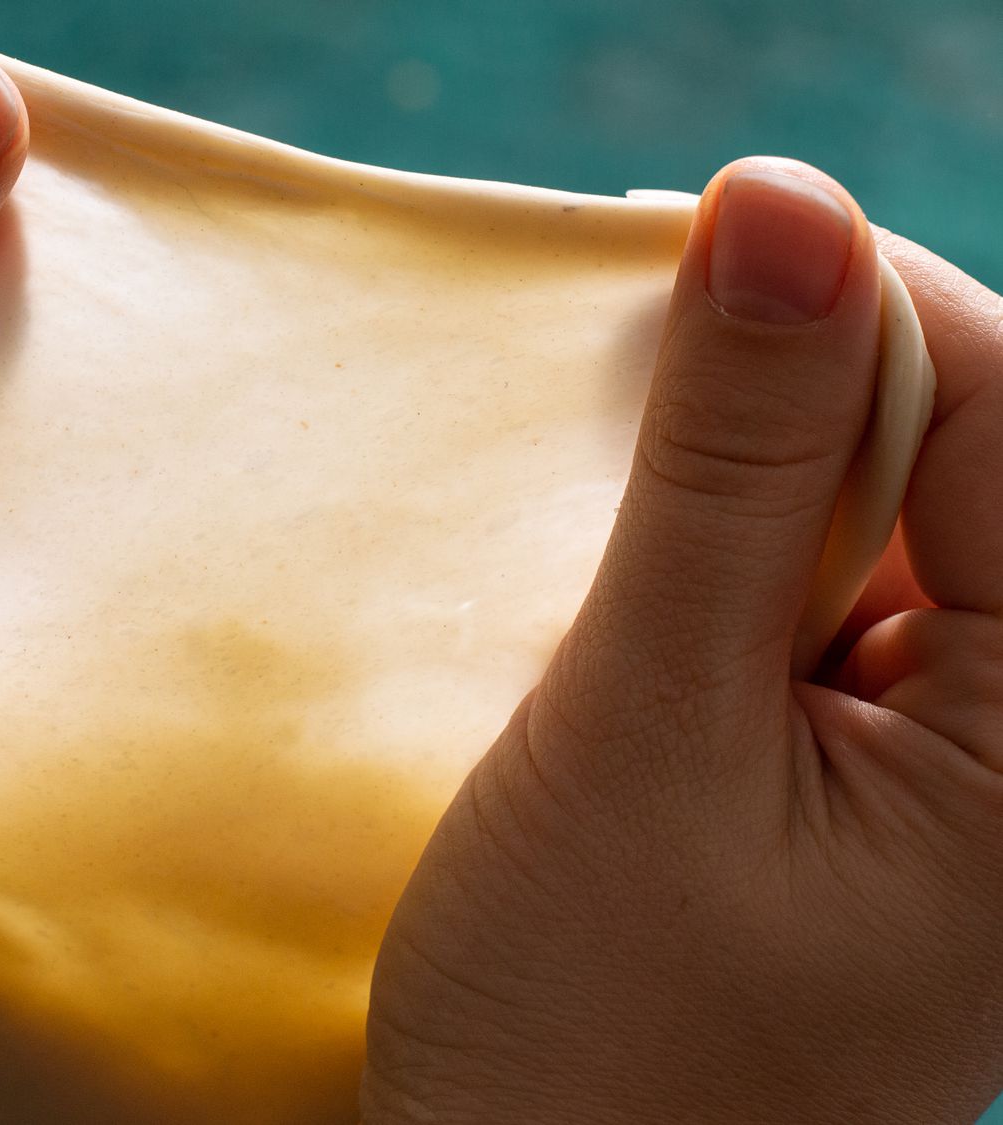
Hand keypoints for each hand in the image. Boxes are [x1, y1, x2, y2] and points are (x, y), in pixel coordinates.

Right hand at [363, 157, 1002, 1122]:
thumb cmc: (585, 1031)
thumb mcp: (648, 728)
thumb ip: (731, 472)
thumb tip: (779, 207)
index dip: (853, 300)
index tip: (681, 241)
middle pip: (957, 448)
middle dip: (790, 379)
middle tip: (620, 354)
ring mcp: (950, 758)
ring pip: (879, 510)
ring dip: (740, 463)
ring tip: (607, 481)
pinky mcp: (858, 764)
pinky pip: (821, 590)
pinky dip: (722, 544)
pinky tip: (634, 565)